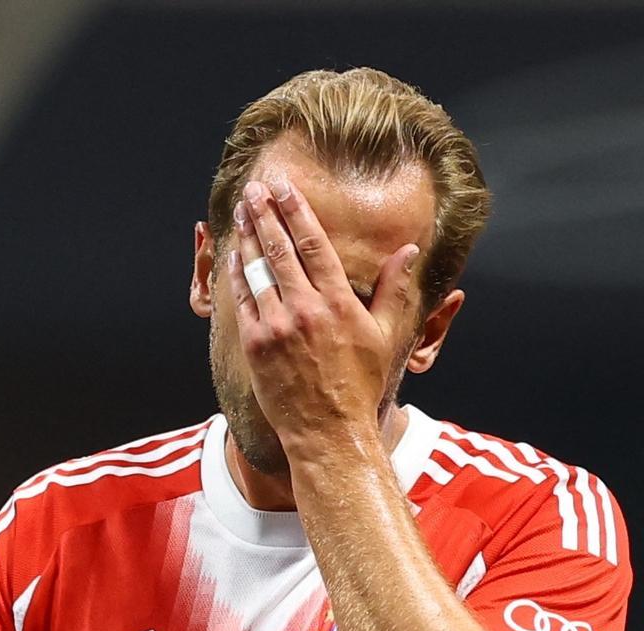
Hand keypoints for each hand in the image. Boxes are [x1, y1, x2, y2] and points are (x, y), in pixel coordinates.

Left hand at [226, 178, 419, 454]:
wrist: (328, 431)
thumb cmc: (360, 385)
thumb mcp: (386, 335)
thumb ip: (394, 289)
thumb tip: (409, 250)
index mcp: (338, 303)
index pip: (313, 244)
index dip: (296, 211)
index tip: (284, 187)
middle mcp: (305, 309)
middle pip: (279, 249)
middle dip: (265, 213)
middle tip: (254, 188)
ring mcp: (277, 326)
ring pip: (256, 270)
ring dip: (247, 236)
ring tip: (242, 211)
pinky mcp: (255, 345)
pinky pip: (242, 300)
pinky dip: (236, 274)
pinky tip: (234, 254)